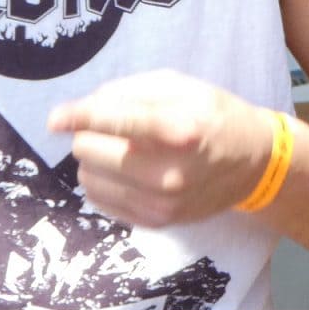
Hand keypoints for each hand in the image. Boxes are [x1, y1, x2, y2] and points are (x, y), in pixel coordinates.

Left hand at [48, 70, 278, 228]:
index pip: (112, 121)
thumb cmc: (216, 116)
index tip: (55, 119)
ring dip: (94, 159)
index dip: (77, 116)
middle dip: (90, 133)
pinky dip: (103, 182)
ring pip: (88, 178)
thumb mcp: (184, 86)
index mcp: (179, 128)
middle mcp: (168, 171)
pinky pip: (100, 201)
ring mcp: (161, 202)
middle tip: (111, 128)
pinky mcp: (155, 222)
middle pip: (89, 149)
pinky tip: (125, 172)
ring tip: (121, 150)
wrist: (253, 165)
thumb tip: (83, 109)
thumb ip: (132, 91)